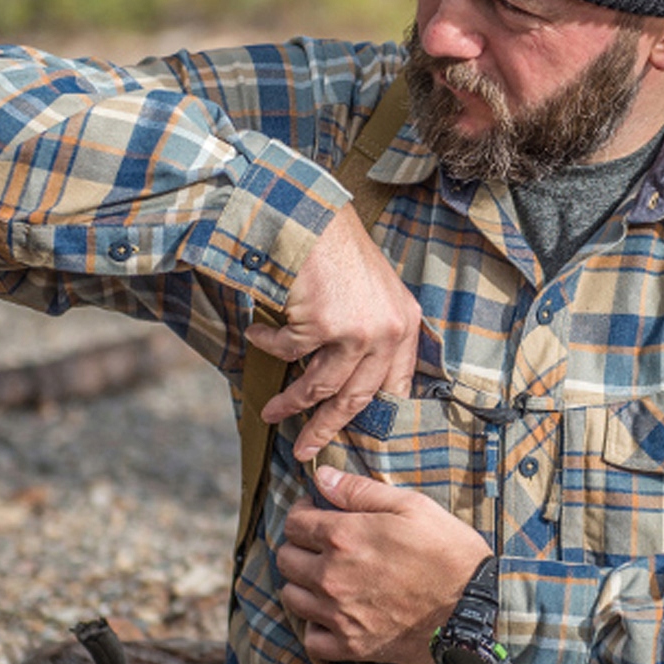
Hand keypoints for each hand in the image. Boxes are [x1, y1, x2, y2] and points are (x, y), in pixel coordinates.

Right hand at [245, 204, 420, 461]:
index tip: (351, 436)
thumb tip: (351, 382)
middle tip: (305, 449)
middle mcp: (388, 331)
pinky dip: (269, 348)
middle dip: (325, 428)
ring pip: (320, 387)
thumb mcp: (373, 292)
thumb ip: (373, 332)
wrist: (310, 214)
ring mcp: (358, 331)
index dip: (371, 417)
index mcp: (406, 324)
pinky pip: (289, 353)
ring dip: (291, 403)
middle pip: (357, 399)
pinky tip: (257, 337)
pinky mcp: (324, 326)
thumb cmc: (337, 249)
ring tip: (269, 412)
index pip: (394, 386)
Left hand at [277, 466, 491, 663]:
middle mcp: (332, 576)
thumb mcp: (412, 506)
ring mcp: (339, 614)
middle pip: (286, 558)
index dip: (303, 512)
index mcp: (344, 537)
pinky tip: (331, 613)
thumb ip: (360, 490)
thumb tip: (321, 476)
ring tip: (325, 576)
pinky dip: (315, 626)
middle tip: (321, 544)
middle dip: (299, 545)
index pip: (294, 522)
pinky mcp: (352, 645)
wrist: (474, 609)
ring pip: (291, 597)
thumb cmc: (448, 551)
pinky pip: (311, 638)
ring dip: (303, 583)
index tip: (316, 511)